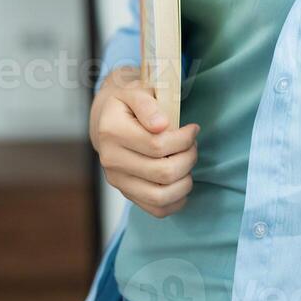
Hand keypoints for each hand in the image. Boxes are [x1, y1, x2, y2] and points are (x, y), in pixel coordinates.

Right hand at [89, 66, 199, 218]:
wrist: (107, 120)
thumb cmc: (127, 103)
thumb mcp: (135, 90)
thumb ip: (148, 105)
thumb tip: (162, 125)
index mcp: (112, 132)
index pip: (157, 146)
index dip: (184, 139)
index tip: (192, 129)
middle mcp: (111, 160)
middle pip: (163, 172)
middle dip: (189, 158)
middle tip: (193, 145)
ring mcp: (117, 180)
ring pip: (161, 196)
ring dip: (185, 181)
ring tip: (187, 163)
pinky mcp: (126, 193)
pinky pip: (156, 209)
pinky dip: (176, 201)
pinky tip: (183, 182)